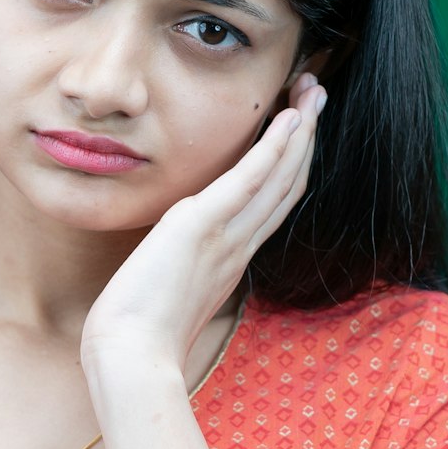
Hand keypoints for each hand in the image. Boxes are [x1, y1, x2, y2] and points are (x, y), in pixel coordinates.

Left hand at [81, 74, 324, 375]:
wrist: (129, 359)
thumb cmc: (136, 338)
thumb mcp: (162, 295)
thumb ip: (174, 273)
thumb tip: (165, 263)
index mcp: (229, 262)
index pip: (271, 206)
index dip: (289, 167)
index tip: (297, 132)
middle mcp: (237, 248)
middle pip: (288, 185)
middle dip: (305, 138)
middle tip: (318, 95)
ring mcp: (225, 238)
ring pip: (280, 177)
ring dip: (300, 130)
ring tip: (314, 89)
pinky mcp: (202, 227)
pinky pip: (249, 180)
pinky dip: (273, 148)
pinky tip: (289, 118)